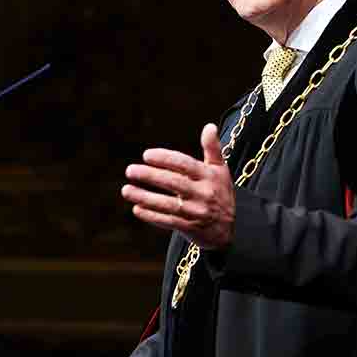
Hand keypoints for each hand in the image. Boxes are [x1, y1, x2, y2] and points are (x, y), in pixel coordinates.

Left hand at [121, 123, 235, 249]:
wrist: (230, 229)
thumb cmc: (220, 193)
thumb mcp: (220, 170)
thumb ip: (212, 149)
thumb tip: (209, 126)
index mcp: (209, 176)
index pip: (185, 164)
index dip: (165, 158)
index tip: (146, 155)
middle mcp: (203, 193)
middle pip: (173, 182)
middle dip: (150, 175)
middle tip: (130, 170)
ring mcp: (196, 212)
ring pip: (167, 204)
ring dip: (144, 197)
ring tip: (126, 190)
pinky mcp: (190, 228)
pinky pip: (168, 221)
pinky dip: (151, 216)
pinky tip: (137, 209)